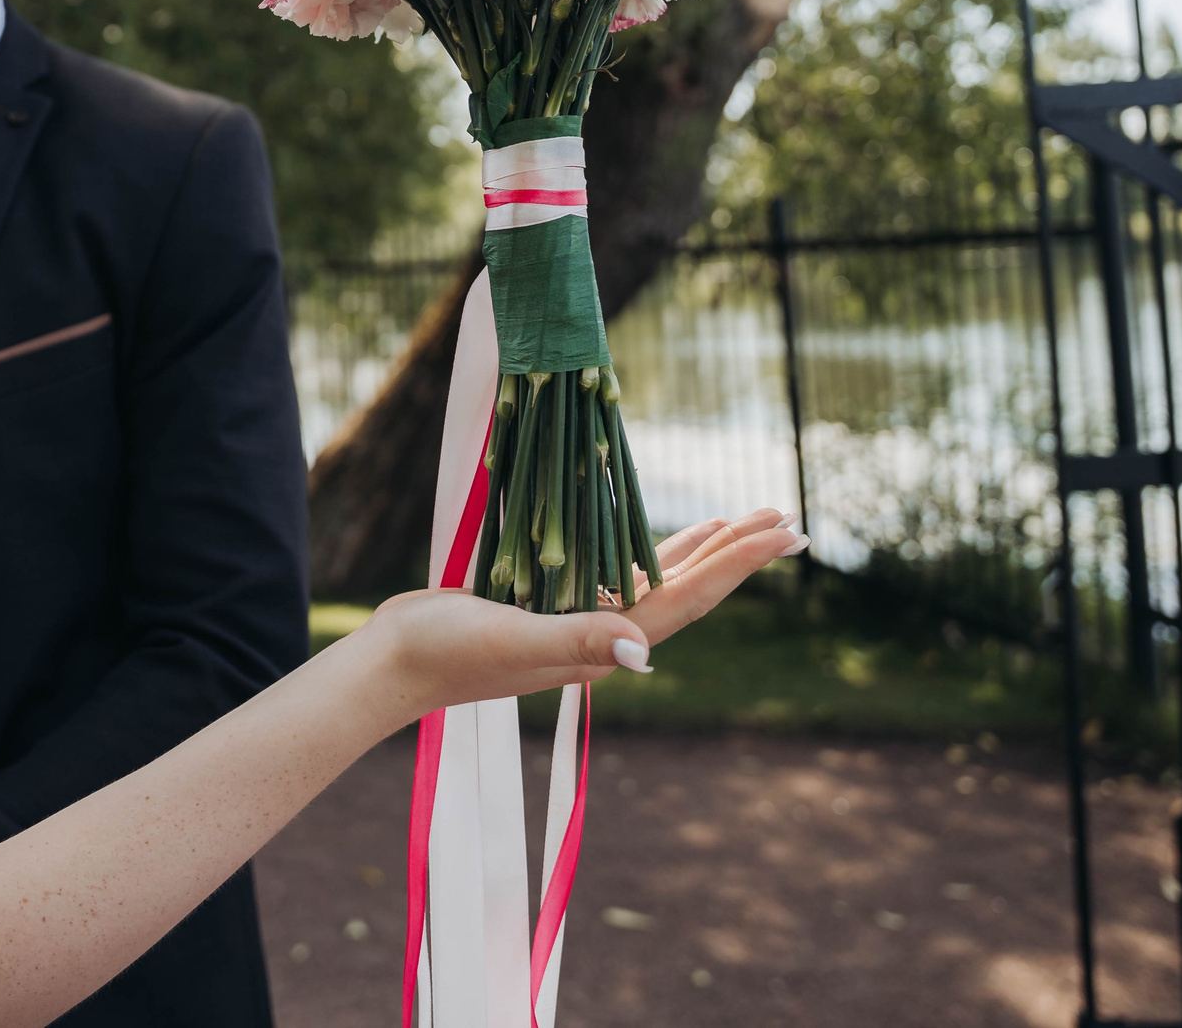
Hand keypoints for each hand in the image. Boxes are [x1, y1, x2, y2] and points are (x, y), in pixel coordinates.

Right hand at [357, 505, 801, 716]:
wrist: (395, 663)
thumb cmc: (449, 653)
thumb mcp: (513, 642)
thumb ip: (577, 643)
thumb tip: (645, 651)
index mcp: (603, 647)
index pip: (687, 600)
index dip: (738, 565)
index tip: (783, 533)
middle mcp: (602, 636)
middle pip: (686, 590)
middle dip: (737, 554)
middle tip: (786, 518)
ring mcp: (576, 620)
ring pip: (655, 579)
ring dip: (700, 551)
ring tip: (739, 520)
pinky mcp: (548, 603)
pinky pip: (613, 571)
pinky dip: (644, 549)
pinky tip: (655, 535)